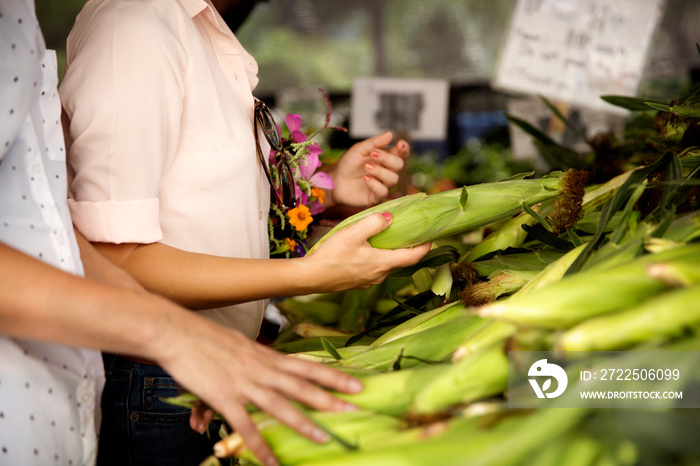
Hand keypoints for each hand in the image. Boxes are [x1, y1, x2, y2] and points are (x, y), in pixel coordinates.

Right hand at [156, 313, 363, 465]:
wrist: (176, 332)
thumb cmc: (205, 338)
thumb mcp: (237, 347)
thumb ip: (250, 365)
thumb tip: (255, 383)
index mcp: (266, 355)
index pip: (307, 366)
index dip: (333, 376)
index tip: (356, 383)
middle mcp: (261, 368)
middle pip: (302, 385)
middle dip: (331, 398)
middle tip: (356, 407)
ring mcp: (244, 383)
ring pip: (281, 405)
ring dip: (303, 423)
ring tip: (324, 438)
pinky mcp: (225, 397)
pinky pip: (246, 426)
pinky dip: (260, 445)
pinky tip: (272, 462)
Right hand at [304, 212, 430, 290]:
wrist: (310, 278)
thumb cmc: (331, 255)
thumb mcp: (353, 233)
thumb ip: (374, 223)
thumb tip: (390, 218)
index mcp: (382, 263)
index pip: (413, 257)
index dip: (425, 247)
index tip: (432, 237)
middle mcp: (379, 275)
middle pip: (399, 260)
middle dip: (404, 247)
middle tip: (405, 231)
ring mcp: (368, 281)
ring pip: (384, 265)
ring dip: (388, 253)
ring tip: (383, 238)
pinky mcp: (357, 283)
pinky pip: (372, 269)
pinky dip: (375, 259)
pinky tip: (364, 250)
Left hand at [324, 131, 409, 207]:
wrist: (335, 180)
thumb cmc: (348, 163)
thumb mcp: (359, 149)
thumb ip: (375, 143)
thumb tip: (390, 134)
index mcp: (385, 158)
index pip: (401, 154)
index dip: (404, 149)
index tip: (400, 144)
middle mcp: (387, 171)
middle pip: (399, 165)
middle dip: (388, 158)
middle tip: (373, 154)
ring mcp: (383, 184)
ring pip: (393, 179)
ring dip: (380, 171)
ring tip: (366, 167)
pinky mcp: (376, 197)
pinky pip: (383, 191)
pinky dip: (375, 184)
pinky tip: (365, 179)